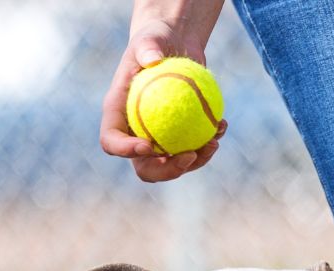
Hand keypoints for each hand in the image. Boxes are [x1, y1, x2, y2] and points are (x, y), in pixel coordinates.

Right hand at [100, 14, 225, 181]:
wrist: (173, 45)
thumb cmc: (155, 40)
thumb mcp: (150, 38)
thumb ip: (147, 47)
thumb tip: (153, 59)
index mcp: (117, 115)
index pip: (112, 141)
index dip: (126, 151)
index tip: (149, 145)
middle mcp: (134, 133)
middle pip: (143, 166)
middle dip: (165, 170)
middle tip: (189, 156)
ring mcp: (157, 138)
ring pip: (172, 165)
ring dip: (195, 161)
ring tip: (214, 143)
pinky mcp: (178, 136)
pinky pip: (193, 149)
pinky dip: (208, 143)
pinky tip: (222, 126)